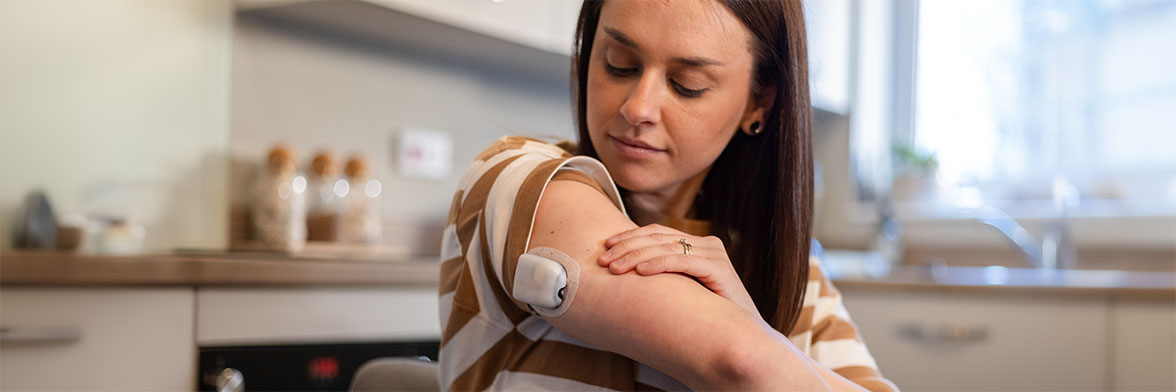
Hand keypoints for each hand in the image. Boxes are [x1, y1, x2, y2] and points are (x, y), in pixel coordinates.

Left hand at [597, 224, 759, 317]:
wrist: (740, 336)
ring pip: (667, 247)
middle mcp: (707, 244)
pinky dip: (658, 264)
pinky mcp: (719, 268)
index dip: (629, 237)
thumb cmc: (705, 317)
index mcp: (697, 245)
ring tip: (615, 268)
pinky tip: (640, 272)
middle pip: (659, 237)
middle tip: (604, 260)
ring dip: (636, 256)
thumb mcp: (680, 290)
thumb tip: (622, 271)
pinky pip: (682, 261)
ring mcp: (714, 254)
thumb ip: (662, 276)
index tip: (605, 246)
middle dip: (627, 247)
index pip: (657, 233)